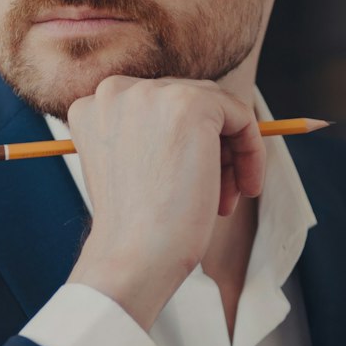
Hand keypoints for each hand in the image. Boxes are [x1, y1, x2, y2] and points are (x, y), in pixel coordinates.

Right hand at [62, 76, 265, 329]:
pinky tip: (246, 186)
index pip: (157, 106)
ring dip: (230, 154)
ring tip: (227, 198)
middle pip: (187, 101)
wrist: (135, 256)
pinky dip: (252, 151)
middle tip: (220, 193)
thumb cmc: (136, 227)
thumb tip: (210, 124)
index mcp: (93, 106)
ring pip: (216, 108)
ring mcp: (152, 92)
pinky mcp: (191, 103)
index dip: (186, 143)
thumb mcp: (134, 168)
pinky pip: (241, 116)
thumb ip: (155, 134)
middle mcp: (115, 89)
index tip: (195, 180)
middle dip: (211, 148)